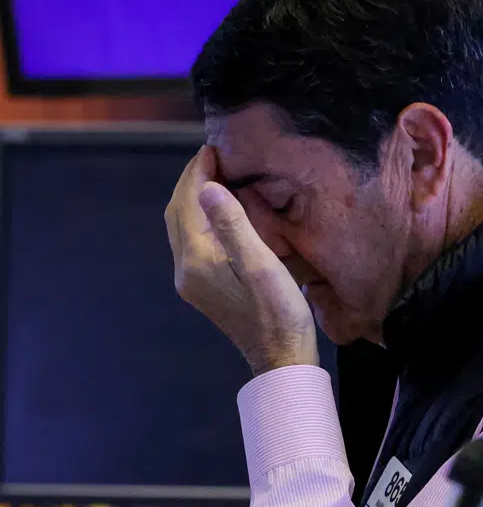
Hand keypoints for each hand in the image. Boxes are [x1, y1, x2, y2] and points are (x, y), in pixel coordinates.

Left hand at [166, 146, 317, 374]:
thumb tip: (210, 188)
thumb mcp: (262, 267)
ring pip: (182, 227)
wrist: (281, 358)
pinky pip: (192, 241)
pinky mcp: (202, 287)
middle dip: (192, 181)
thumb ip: (236, 226)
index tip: (215, 147)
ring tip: (218, 176)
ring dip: (194, 198)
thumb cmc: (279, 314)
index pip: (188, 203)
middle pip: (178, 212)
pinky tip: (221, 212)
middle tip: (216, 156)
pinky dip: (200, 218)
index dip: (199, 173)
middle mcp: (186, 269)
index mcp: (197, 261)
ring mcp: (192, 281)